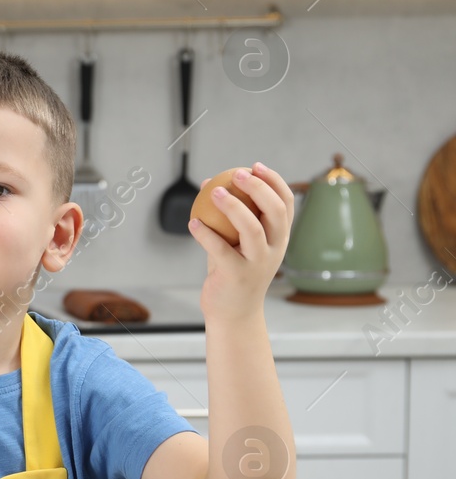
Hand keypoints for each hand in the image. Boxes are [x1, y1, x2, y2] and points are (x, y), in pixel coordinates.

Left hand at [188, 162, 295, 324]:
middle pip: (275, 212)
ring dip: (232, 207)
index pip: (286, 204)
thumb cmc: (232, 270)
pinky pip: (220, 249)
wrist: (233, 312)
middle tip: (236, 174)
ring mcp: (259, 263)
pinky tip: (192, 222)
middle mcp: (275, 249)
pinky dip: (205, 234)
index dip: (274, 181)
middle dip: (258, 188)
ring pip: (252, 229)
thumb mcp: (234, 241)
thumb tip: (209, 183)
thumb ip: (227, 216)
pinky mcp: (238, 275)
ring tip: (213, 192)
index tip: (255, 166)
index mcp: (279, 237)